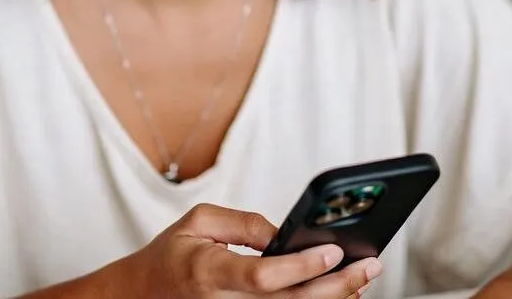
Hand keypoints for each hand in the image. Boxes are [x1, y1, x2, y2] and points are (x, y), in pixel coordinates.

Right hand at [108, 203, 382, 297]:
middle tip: (368, 266)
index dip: (302, 265)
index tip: (332, 251)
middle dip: (337, 285)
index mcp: (210, 272)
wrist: (143, 295)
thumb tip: (284, 235)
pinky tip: (335, 293)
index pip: (263, 275)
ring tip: (361, 279)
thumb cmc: (171, 256)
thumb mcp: (198, 221)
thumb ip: (243, 223)